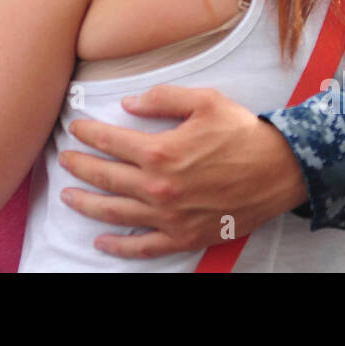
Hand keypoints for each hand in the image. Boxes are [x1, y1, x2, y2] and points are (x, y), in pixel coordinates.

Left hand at [58, 86, 307, 257]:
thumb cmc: (242, 133)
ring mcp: (169, 217)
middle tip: (64, 159)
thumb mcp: (204, 100)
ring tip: (68, 196)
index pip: (110, 142)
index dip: (88, 134)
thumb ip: (162, 99)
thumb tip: (128, 103)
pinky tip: (101, 241)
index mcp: (161, 152)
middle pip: (105, 178)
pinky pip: (144, 246)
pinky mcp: (184, 237)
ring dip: (86, 204)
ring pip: (115, 213)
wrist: (280, 171)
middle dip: (79, 167)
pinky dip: (119, 245)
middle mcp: (159, 188)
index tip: (74, 129)